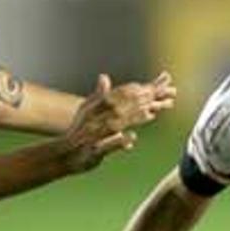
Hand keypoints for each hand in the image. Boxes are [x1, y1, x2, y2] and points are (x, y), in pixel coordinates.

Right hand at [60, 72, 175, 172]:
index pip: (121, 96)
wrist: (64, 154)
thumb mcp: (86, 110)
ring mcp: (96, 135)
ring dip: (135, 119)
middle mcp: (97, 119)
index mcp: (97, 108)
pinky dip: (120, 141)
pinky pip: (108, 145)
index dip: (139, 90)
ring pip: (117, 124)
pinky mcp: (94, 150)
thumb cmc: (78, 132)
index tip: (157, 85)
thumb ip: (98, 94)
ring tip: (151, 114)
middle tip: (165, 96)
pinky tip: (132, 138)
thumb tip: (104, 76)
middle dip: (145, 101)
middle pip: (124, 107)